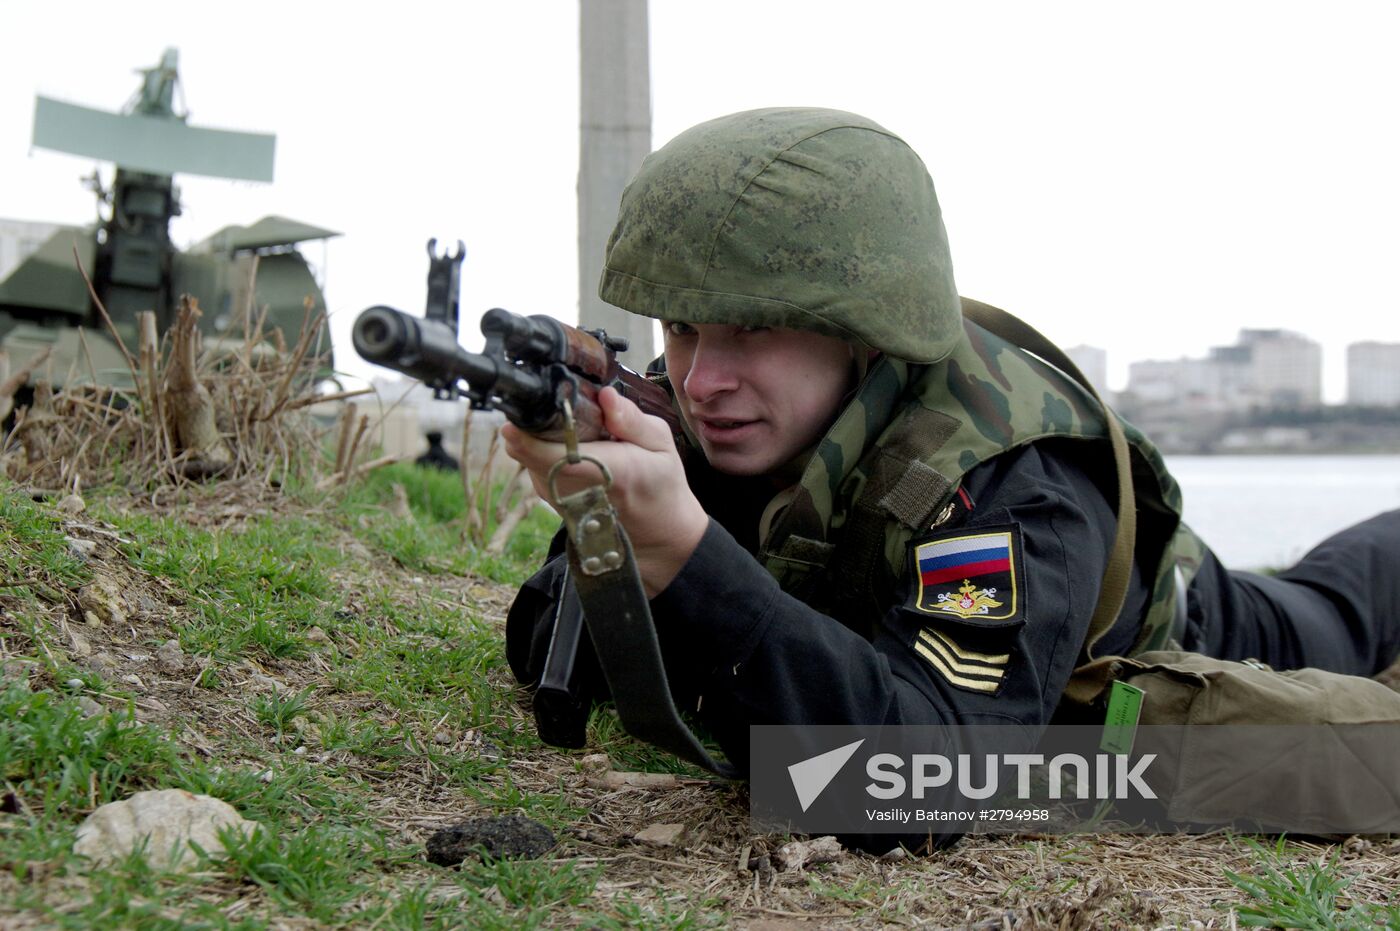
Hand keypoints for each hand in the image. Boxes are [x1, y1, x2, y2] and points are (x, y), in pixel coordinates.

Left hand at [502, 387, 707, 596]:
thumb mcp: (661, 445)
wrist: (654, 529)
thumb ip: (631, 418)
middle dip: (532, 420)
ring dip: (536, 432)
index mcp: (610, 471)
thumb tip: (604, 394)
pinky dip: (540, 447)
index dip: (529, 436)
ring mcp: (558, 496)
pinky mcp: (550, 497)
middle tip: (554, 402)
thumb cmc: (659, 483)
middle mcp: (576, 489)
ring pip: (525, 453)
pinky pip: (531, 463)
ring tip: (566, 423)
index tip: (523, 411)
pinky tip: (566, 442)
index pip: (555, 457)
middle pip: (528, 449)